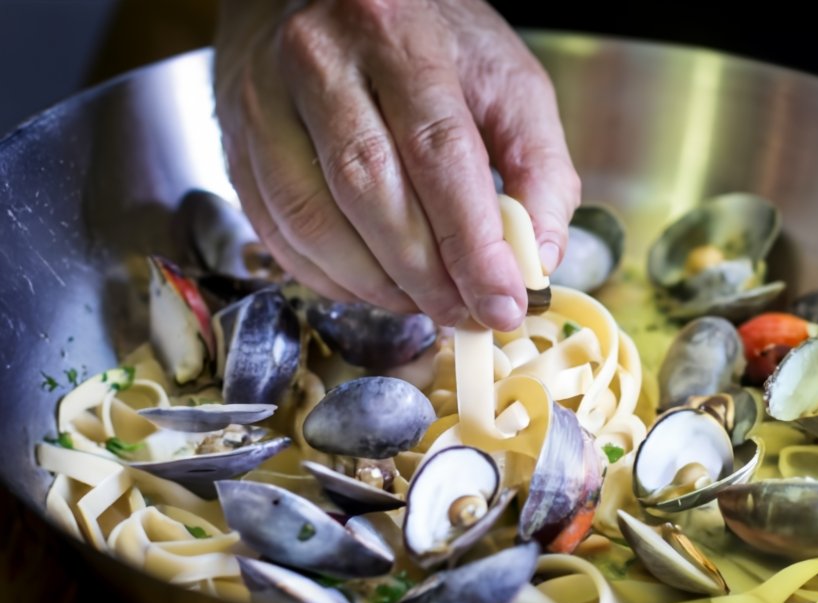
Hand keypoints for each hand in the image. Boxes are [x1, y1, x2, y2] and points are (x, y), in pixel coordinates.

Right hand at [213, 0, 580, 330]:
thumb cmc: (428, 44)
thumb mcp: (506, 80)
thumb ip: (540, 165)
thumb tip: (536, 259)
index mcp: (400, 34)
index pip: (439, 153)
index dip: (472, 243)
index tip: (502, 302)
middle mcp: (321, 60)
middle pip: (371, 192)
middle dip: (426, 274)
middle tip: (466, 313)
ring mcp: (266, 101)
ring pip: (315, 222)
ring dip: (376, 285)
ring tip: (424, 302)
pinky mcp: (238, 141)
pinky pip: (278, 232)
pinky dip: (331, 277)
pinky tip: (373, 284)